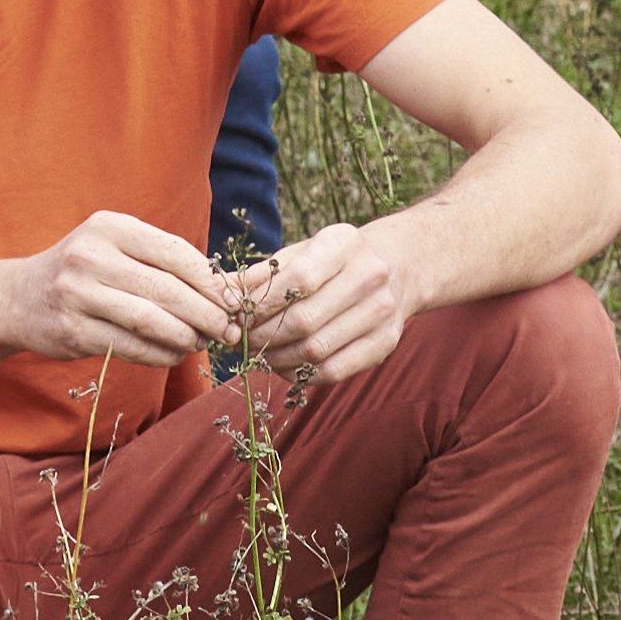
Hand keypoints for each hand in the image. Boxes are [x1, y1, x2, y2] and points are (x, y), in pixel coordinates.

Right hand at [8, 210, 244, 368]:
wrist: (19, 298)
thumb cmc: (85, 271)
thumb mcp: (115, 248)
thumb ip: (161, 262)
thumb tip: (224, 290)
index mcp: (110, 227)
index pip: (174, 252)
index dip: (210, 280)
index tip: (233, 301)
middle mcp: (91, 256)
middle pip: (166, 289)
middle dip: (206, 313)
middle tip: (229, 330)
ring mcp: (78, 294)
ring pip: (150, 320)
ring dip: (185, 336)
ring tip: (203, 343)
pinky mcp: (72, 331)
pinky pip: (130, 346)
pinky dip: (160, 354)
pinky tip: (174, 354)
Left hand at [225, 217, 423, 389]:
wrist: (399, 266)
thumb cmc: (337, 259)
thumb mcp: (303, 251)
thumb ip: (263, 274)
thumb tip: (221, 296)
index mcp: (345, 244)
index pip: (297, 279)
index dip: (261, 304)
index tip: (236, 315)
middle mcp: (370, 277)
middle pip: (304, 320)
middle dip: (262, 336)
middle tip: (239, 340)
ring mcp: (382, 314)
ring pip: (316, 350)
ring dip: (276, 358)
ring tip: (257, 353)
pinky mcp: (385, 344)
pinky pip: (333, 371)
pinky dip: (300, 374)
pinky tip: (283, 364)